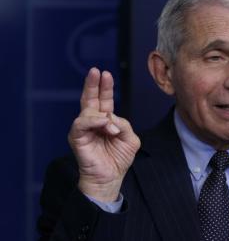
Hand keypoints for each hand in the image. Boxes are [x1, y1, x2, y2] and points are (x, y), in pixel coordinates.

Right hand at [68, 68, 140, 201]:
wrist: (110, 177)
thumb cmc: (119, 159)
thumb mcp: (130, 139)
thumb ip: (124, 124)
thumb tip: (110, 118)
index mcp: (106, 120)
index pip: (104, 100)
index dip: (105, 87)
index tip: (106, 74)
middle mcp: (93, 122)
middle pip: (91, 98)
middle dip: (93, 84)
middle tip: (96, 71)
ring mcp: (84, 129)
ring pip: (88, 111)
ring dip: (103, 117)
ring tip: (112, 130)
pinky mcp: (76, 137)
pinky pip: (82, 123)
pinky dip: (94, 122)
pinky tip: (104, 125)